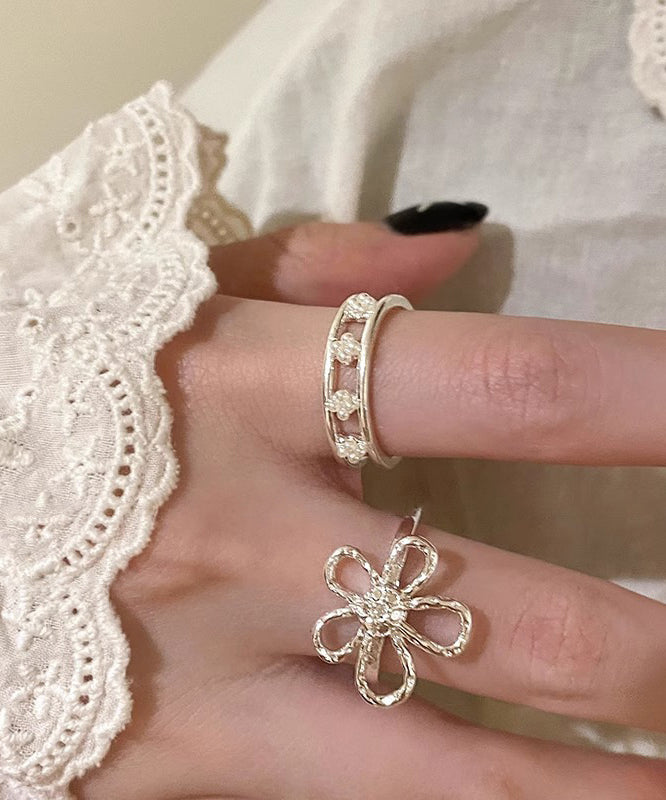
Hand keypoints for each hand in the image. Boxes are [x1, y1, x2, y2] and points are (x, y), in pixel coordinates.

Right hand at [75, 217, 665, 798]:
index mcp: (254, 390)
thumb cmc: (47, 386)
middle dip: (656, 653)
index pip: (504, 386)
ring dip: (597, 791)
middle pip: (515, 611)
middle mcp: (249, 542)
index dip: (650, 401)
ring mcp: (213, 679)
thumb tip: (458, 247)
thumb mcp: (158, 293)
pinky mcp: (171, 774)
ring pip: (455, 773)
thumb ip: (313, 265)